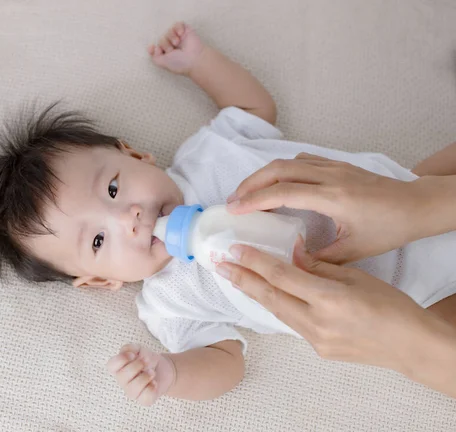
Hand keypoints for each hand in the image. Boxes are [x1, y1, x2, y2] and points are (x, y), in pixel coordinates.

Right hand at [107, 343, 175, 405]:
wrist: (163, 370)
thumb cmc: (147, 360)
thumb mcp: (139, 349)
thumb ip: (130, 348)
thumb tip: (130, 354)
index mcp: (118, 368)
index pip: (111, 365)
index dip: (122, 359)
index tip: (133, 355)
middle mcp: (122, 381)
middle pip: (123, 376)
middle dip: (137, 365)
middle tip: (146, 362)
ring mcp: (132, 392)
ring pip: (133, 388)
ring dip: (146, 376)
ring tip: (152, 372)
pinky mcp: (144, 399)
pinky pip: (146, 396)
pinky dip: (153, 387)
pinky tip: (154, 382)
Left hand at [148, 22, 204, 74]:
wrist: (194, 59)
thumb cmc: (179, 63)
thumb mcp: (162, 63)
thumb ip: (154, 56)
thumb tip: (151, 47)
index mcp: (167, 54)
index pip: (157, 47)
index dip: (155, 48)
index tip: (159, 51)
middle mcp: (172, 45)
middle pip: (161, 38)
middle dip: (164, 44)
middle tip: (172, 50)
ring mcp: (179, 37)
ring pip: (168, 31)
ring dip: (171, 37)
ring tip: (177, 43)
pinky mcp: (185, 30)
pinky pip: (177, 24)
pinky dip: (178, 28)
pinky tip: (181, 34)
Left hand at [215, 239, 451, 373]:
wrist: (408, 345)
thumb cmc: (389, 305)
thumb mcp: (355, 277)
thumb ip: (318, 266)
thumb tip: (292, 252)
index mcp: (328, 299)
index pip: (281, 275)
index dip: (255, 261)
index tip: (234, 248)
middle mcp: (316, 321)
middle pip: (269, 295)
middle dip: (241, 277)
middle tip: (218, 263)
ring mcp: (314, 339)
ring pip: (275, 310)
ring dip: (253, 292)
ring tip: (233, 276)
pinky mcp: (316, 349)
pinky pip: (288, 322)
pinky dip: (274, 305)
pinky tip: (263, 294)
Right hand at [227, 153, 426, 263]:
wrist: (416, 205)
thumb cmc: (389, 228)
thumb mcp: (354, 250)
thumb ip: (318, 258)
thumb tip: (290, 263)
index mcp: (333, 197)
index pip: (283, 192)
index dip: (254, 199)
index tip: (234, 209)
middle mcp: (329, 176)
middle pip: (278, 169)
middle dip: (250, 183)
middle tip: (233, 200)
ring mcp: (333, 166)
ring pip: (288, 162)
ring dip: (264, 175)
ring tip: (249, 193)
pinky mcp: (337, 164)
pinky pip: (302, 160)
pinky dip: (282, 170)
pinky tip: (277, 184)